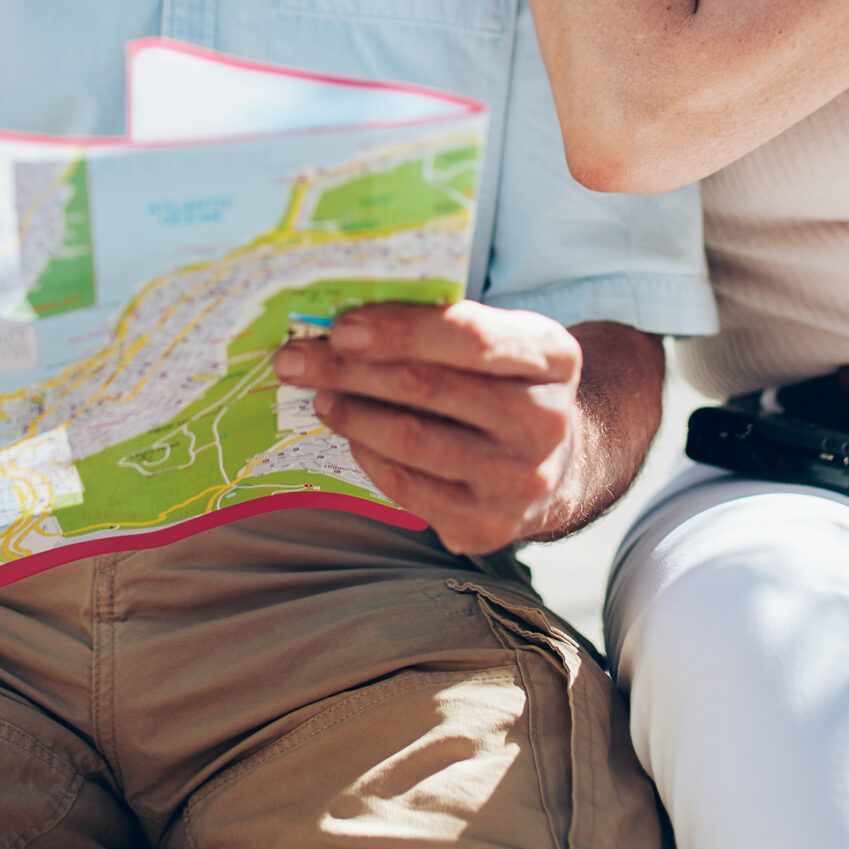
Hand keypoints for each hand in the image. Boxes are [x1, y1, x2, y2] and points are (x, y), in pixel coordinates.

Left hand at [272, 300, 583, 554]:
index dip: (401, 331)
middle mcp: (546, 420)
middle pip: (427, 387)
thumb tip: (346, 323)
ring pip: (410, 439)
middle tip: (295, 359)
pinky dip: (369, 455)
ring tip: (321, 396)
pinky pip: (407, 486)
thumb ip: (443, 324)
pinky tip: (353, 436)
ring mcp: (521, 479)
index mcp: (552, 356)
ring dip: (351, 414)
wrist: (553, 466)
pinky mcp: (488, 525)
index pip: (470, 337)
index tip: (341, 329)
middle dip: (350, 369)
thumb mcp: (501, 340)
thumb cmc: (504, 384)